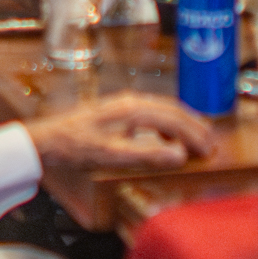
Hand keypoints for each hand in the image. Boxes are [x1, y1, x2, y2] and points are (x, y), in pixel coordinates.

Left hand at [31, 94, 217, 171]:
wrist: (46, 140)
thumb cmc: (77, 148)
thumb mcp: (113, 156)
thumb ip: (148, 155)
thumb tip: (180, 155)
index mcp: (134, 110)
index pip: (175, 120)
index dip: (195, 135)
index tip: (209, 150)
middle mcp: (131, 102)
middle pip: (172, 110)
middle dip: (194, 126)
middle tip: (211, 143)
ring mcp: (124, 104)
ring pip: (163, 109)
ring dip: (182, 125)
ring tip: (195, 141)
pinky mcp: (117, 111)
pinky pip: (151, 113)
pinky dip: (166, 125)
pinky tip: (165, 140)